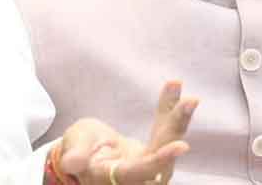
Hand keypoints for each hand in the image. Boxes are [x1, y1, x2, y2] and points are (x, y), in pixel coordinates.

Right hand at [50, 81, 198, 183]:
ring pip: (168, 140)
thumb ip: (75, 154)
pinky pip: (167, 129)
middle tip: (190, 101)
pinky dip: (170, 108)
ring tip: (179, 87)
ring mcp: (150, 166)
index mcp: (113, 179)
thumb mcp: (72, 148)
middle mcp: (137, 177)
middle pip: (162, 154)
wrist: (86, 155)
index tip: (181, 145)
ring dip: (178, 114)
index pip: (140, 172)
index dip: (159, 160)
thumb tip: (71, 163)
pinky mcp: (156, 152)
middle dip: (176, 126)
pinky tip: (174, 86)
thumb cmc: (77, 150)